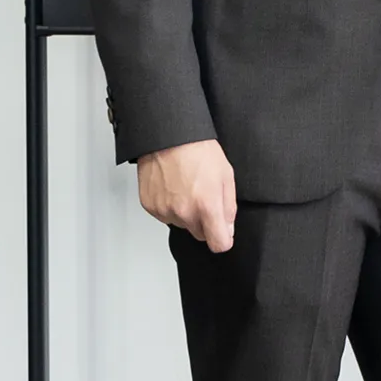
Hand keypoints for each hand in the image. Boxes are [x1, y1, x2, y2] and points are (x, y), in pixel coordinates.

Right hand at [138, 138, 237, 252]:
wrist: (167, 136)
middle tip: (202, 197)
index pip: (219, 244)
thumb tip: (228, 228)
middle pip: (199, 235)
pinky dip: (169, 206)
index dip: (223, 239)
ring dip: (185, 213)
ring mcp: (165, 211)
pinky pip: (164, 215)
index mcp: (206, 206)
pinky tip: (172, 187)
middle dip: (204, 222)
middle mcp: (184, 212)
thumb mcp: (226, 175)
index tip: (222, 232)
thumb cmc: (197, 149)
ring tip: (185, 188)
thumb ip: (229, 207)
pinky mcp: (150, 206)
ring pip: (181, 224)